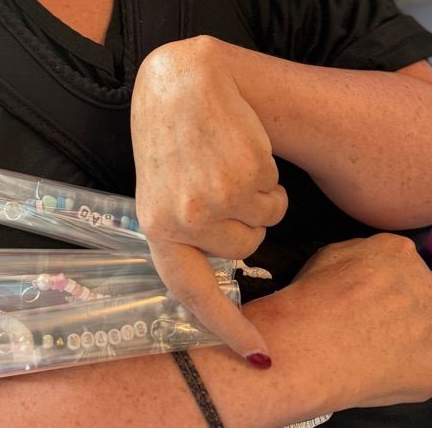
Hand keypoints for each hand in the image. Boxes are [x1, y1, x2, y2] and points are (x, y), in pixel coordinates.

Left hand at [131, 36, 286, 361]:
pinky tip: (240, 146)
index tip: (258, 354)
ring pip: (265, 222)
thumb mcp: (159, 186)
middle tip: (218, 180)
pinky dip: (267, 176)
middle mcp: (186, 218)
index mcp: (156, 226)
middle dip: (243, 221)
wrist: (182, 78)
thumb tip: (211, 282)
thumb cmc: (169, 132)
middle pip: (243, 249)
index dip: (226, 327)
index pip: (191, 293)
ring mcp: (218, 197)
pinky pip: (276, 194)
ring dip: (257, 197)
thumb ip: (180, 231)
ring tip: (225, 160)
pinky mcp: (247, 173)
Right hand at [290, 234, 431, 408]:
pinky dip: (413, 370)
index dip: (384, 286)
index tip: (369, 300)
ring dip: (411, 340)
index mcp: (400, 252)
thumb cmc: (315, 298)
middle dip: (402, 311)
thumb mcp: (331, 254)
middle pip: (420, 297)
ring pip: (430, 332)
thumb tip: (371, 267)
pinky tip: (385, 369)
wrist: (317, 344)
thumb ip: (363, 254)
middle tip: (372, 327)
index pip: (401, 266)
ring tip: (376, 351)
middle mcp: (428, 284)